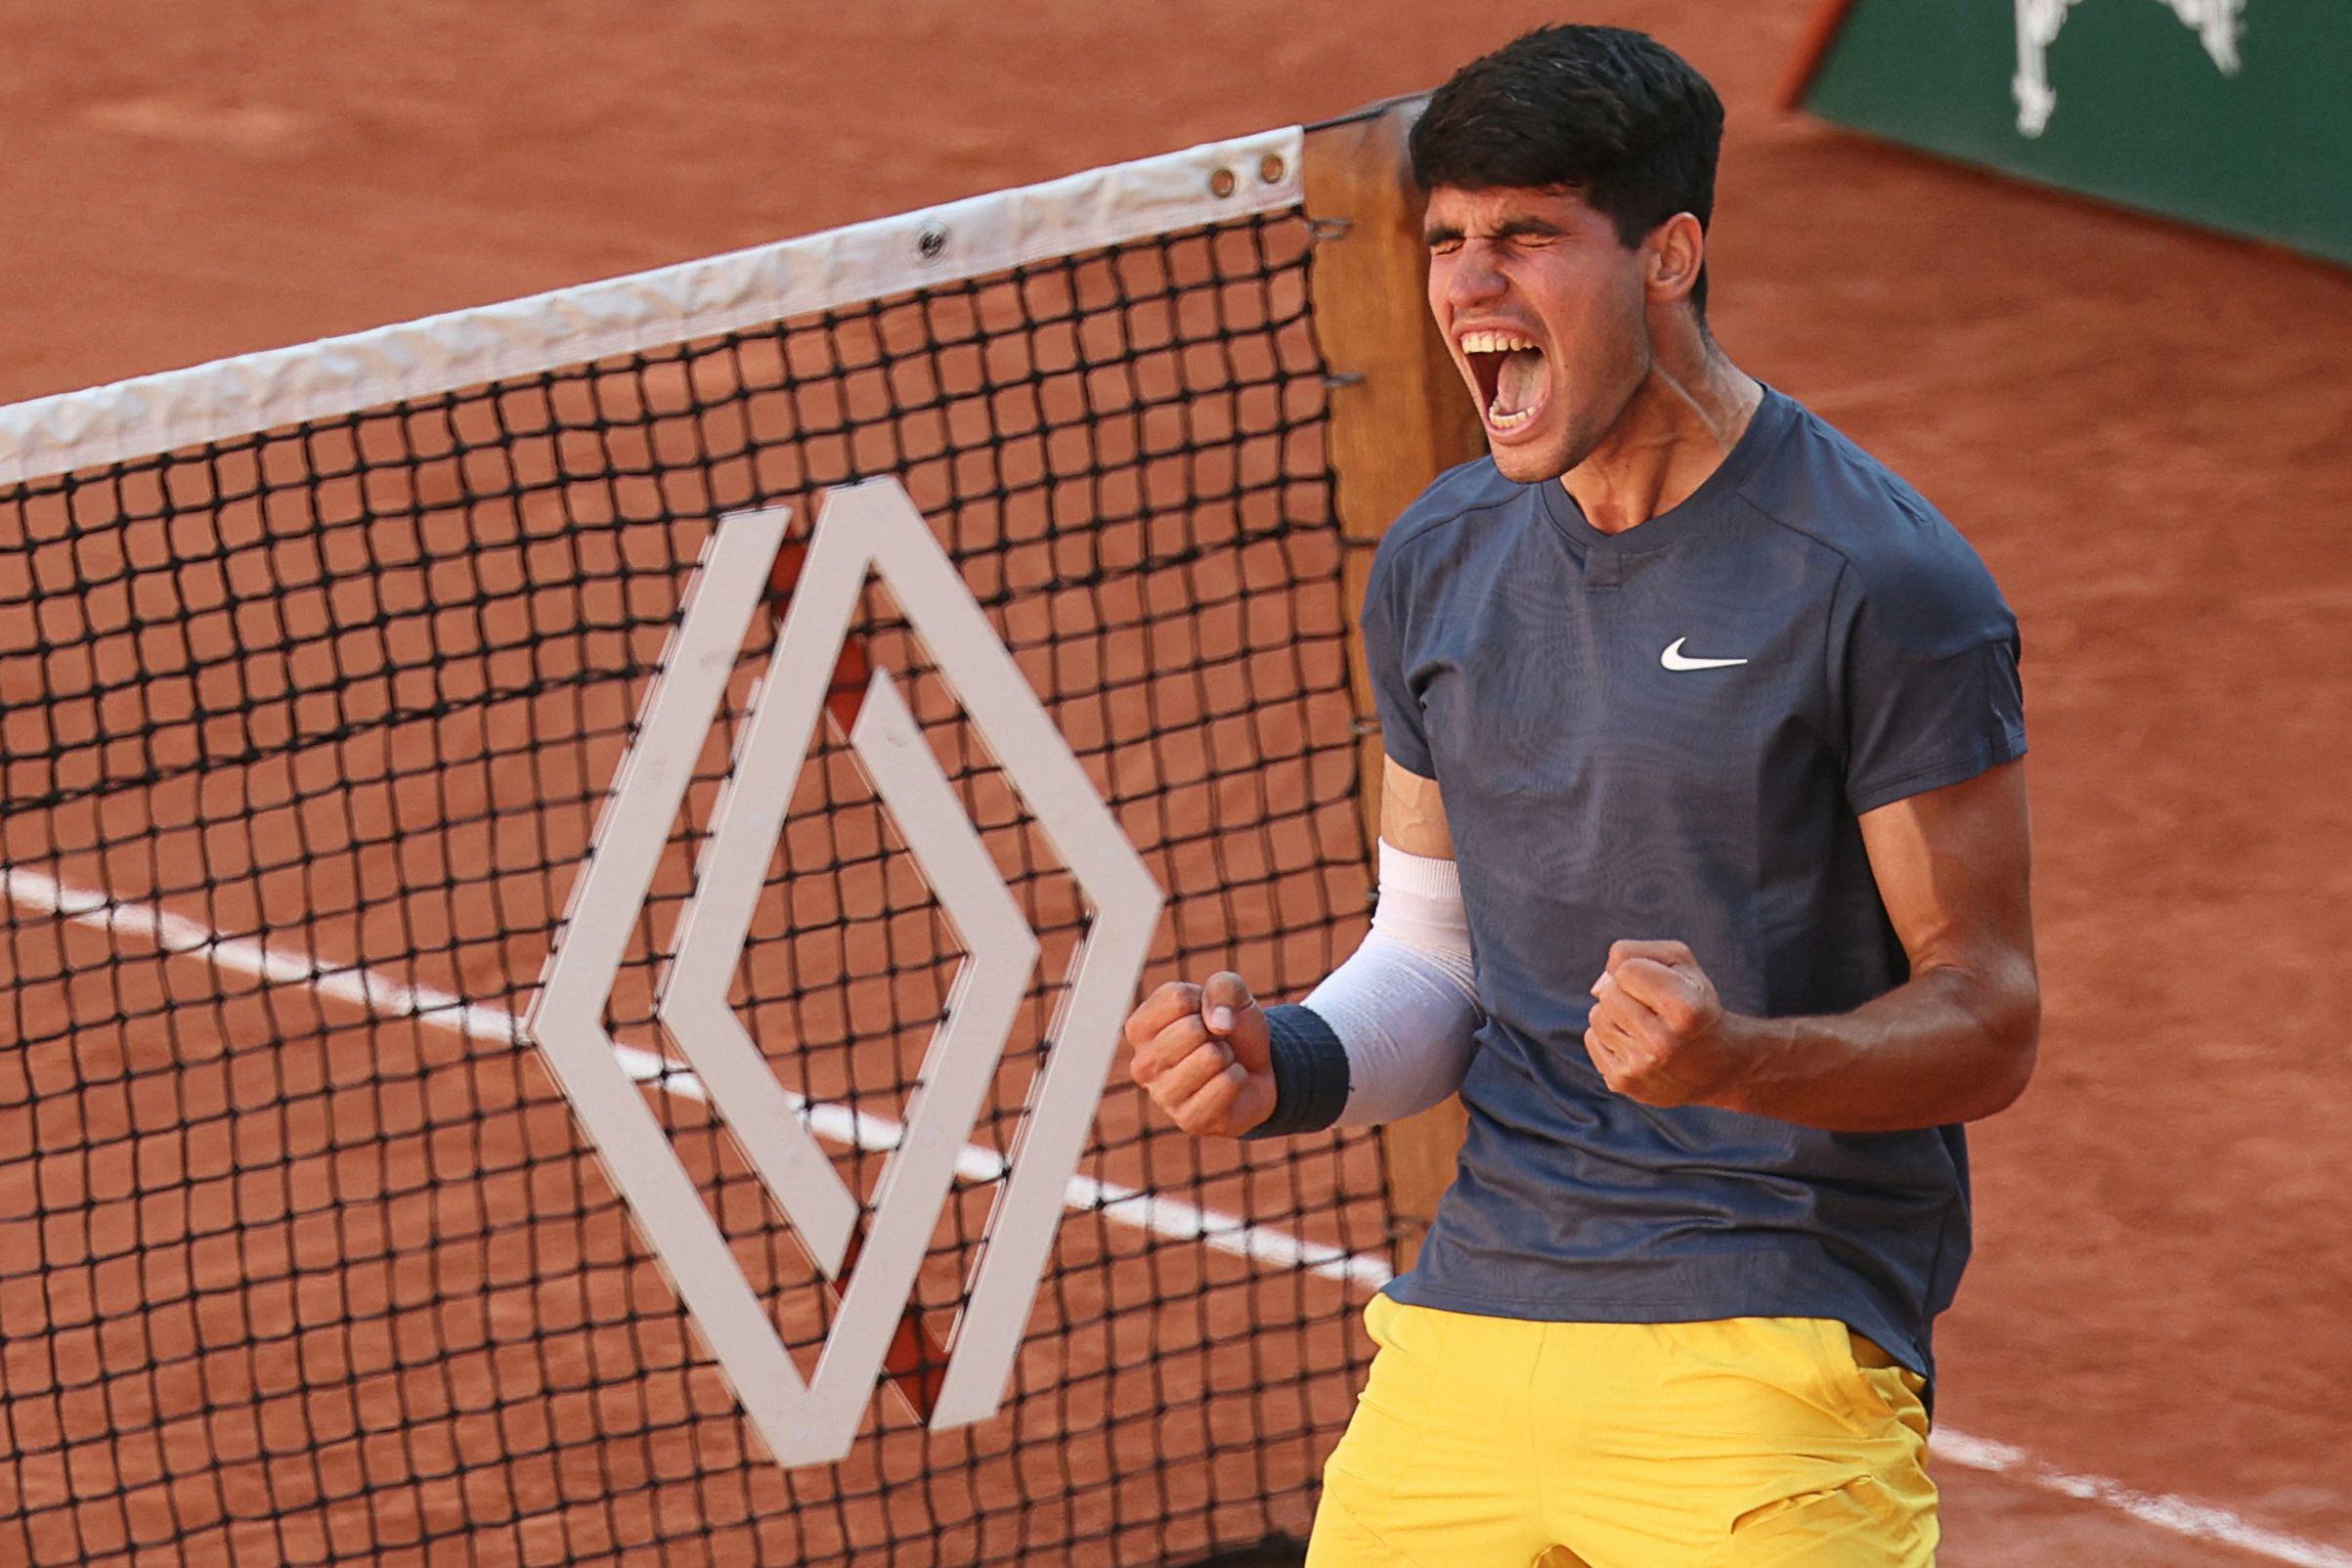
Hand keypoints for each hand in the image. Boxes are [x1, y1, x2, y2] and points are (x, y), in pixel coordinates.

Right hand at [1123, 972, 1276, 1136]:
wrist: (1257, 1071)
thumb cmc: (1232, 1029)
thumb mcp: (1231, 993)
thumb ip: (1223, 987)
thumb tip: (1217, 1024)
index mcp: (1139, 1029)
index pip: (1177, 998)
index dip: (1203, 1001)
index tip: (1203, 1015)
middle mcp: (1142, 1064)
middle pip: (1191, 1029)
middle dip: (1216, 1032)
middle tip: (1214, 1044)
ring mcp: (1162, 1096)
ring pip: (1211, 1057)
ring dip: (1228, 1056)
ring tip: (1220, 1064)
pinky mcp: (1188, 1120)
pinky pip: (1227, 1083)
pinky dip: (1239, 1077)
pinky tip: (1228, 1084)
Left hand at [1584, 939, 1740, 1108]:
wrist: (1718, 1067)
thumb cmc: (1695, 1004)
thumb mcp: (1682, 965)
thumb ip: (1635, 953)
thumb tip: (1598, 986)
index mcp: (1685, 1009)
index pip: (1626, 970)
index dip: (1638, 969)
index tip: (1660, 984)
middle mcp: (1662, 1042)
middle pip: (1608, 994)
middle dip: (1625, 992)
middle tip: (1652, 1006)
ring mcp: (1640, 1066)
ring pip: (1597, 1017)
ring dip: (1615, 1014)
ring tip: (1645, 1025)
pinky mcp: (1622, 1082)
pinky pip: (1593, 1040)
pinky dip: (1609, 1036)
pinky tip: (1637, 1044)